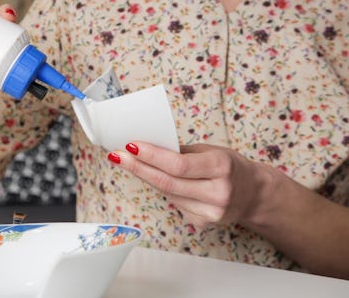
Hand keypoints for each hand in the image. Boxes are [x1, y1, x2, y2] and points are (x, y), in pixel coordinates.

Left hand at [108, 141, 275, 227]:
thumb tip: (146, 148)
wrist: (254, 194)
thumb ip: (181, 152)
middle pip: (167, 183)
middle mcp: (217, 192)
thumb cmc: (229, 166)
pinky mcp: (203, 223)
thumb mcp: (211, 151)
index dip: (151, 156)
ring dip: (149, 177)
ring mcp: (210, 212)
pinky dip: (167, 191)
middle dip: (138, 168)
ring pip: (167, 194)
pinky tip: (170, 182)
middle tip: (117, 156)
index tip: (130, 146)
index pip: (178, 164)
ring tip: (136, 162)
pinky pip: (175, 204)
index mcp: (221, 167)